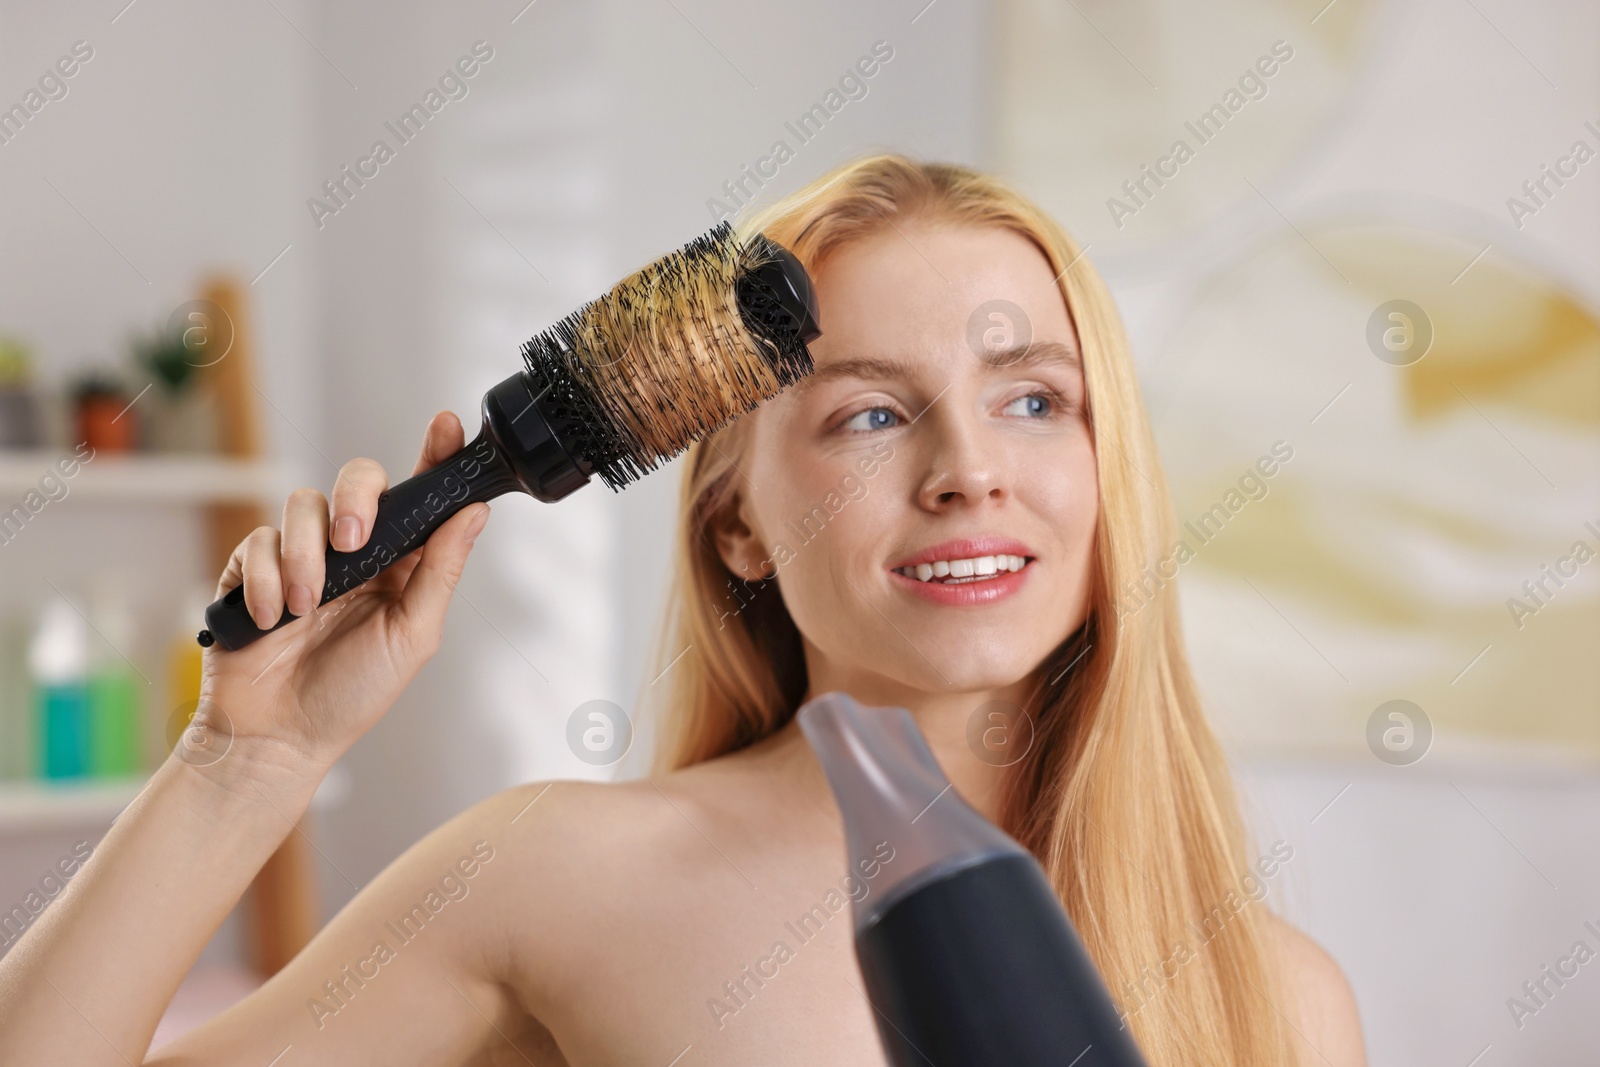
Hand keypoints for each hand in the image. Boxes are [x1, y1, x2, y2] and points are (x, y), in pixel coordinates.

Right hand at [195, 411, 488, 783]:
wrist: (278, 738)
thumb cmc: (352, 695)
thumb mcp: (411, 635)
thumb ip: (438, 571)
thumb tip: (474, 512)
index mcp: (400, 564)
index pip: (420, 498)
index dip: (434, 456)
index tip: (445, 425)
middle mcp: (353, 553)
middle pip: (357, 480)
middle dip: (355, 498)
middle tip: (351, 541)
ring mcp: (301, 557)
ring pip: (302, 506)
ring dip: (305, 555)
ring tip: (304, 606)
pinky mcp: (252, 569)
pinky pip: (258, 541)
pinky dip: (263, 579)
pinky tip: (270, 618)